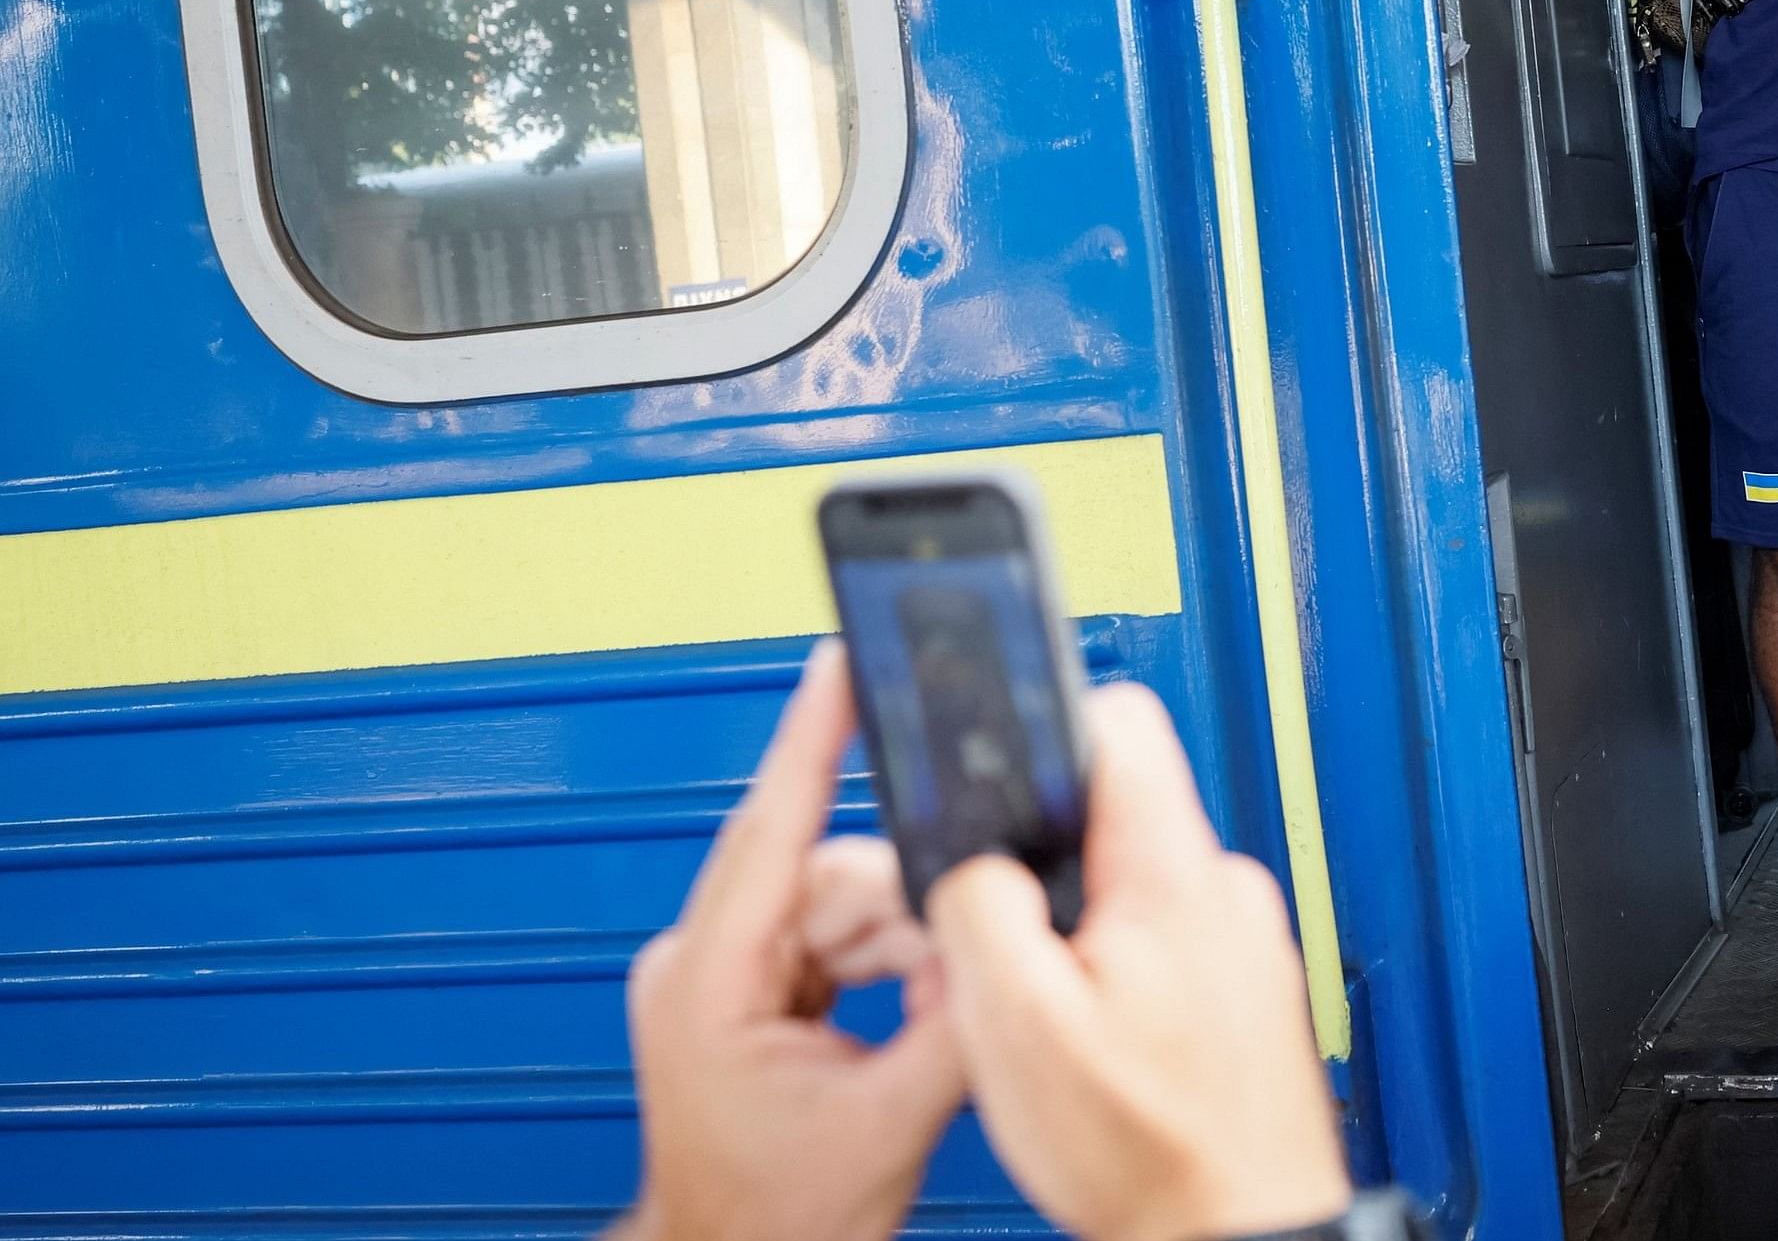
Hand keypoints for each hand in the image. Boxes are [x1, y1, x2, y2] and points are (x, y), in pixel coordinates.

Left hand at [614, 643, 966, 1240]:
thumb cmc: (772, 1219)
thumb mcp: (889, 1122)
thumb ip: (956, 1018)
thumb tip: (1004, 944)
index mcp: (706, 983)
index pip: (771, 830)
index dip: (811, 737)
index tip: (837, 664)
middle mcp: (702, 964)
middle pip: (833, 873)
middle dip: (906, 916)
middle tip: (946, 976)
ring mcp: (724, 976)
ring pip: (848, 902)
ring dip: (906, 949)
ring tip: (925, 1021)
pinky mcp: (752, 991)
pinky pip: (840, 938)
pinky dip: (890, 966)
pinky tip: (910, 1013)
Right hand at [928, 681, 1350, 1240]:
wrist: (1235, 1231)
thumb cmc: (1151, 1153)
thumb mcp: (1016, 1025)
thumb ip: (983, 908)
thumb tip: (970, 858)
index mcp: (1173, 874)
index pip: (1118, 720)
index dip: (1041, 724)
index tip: (994, 760)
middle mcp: (1225, 892)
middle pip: (1112, 811)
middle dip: (1042, 860)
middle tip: (1007, 942)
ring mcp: (1243, 940)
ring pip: (1133, 884)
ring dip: (1080, 931)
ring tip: (1054, 1013)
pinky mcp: (1246, 988)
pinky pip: (1167, 943)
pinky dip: (1121, 977)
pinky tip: (1100, 1043)